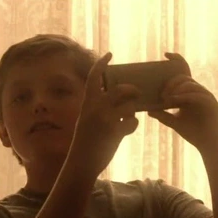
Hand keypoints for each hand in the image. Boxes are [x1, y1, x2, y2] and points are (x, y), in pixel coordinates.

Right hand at [71, 52, 140, 174]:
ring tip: (128, 118)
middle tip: (136, 93)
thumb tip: (116, 101)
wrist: (81, 163)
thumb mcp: (85, 122)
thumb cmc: (84, 144)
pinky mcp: (115, 131)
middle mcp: (96, 108)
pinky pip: (133, 122)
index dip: (102, 64)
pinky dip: (133, 125)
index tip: (110, 54)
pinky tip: (128, 129)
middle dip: (132, 90)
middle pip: (121, 89)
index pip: (94, 77)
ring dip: (132, 111)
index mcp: (87, 104)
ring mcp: (106, 119)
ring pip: (130, 106)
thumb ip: (96, 109)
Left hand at [148, 52, 217, 152]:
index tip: (166, 54)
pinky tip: (174, 100)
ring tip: (165, 98)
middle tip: (162, 94)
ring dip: (176, 88)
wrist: (211, 145)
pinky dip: (184, 95)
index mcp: (190, 94)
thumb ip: (163, 115)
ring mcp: (205, 96)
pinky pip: (197, 94)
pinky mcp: (211, 102)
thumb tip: (148, 110)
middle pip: (184, 77)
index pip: (183, 74)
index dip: (177, 61)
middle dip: (170, 82)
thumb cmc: (195, 134)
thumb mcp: (175, 123)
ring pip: (190, 84)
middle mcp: (198, 92)